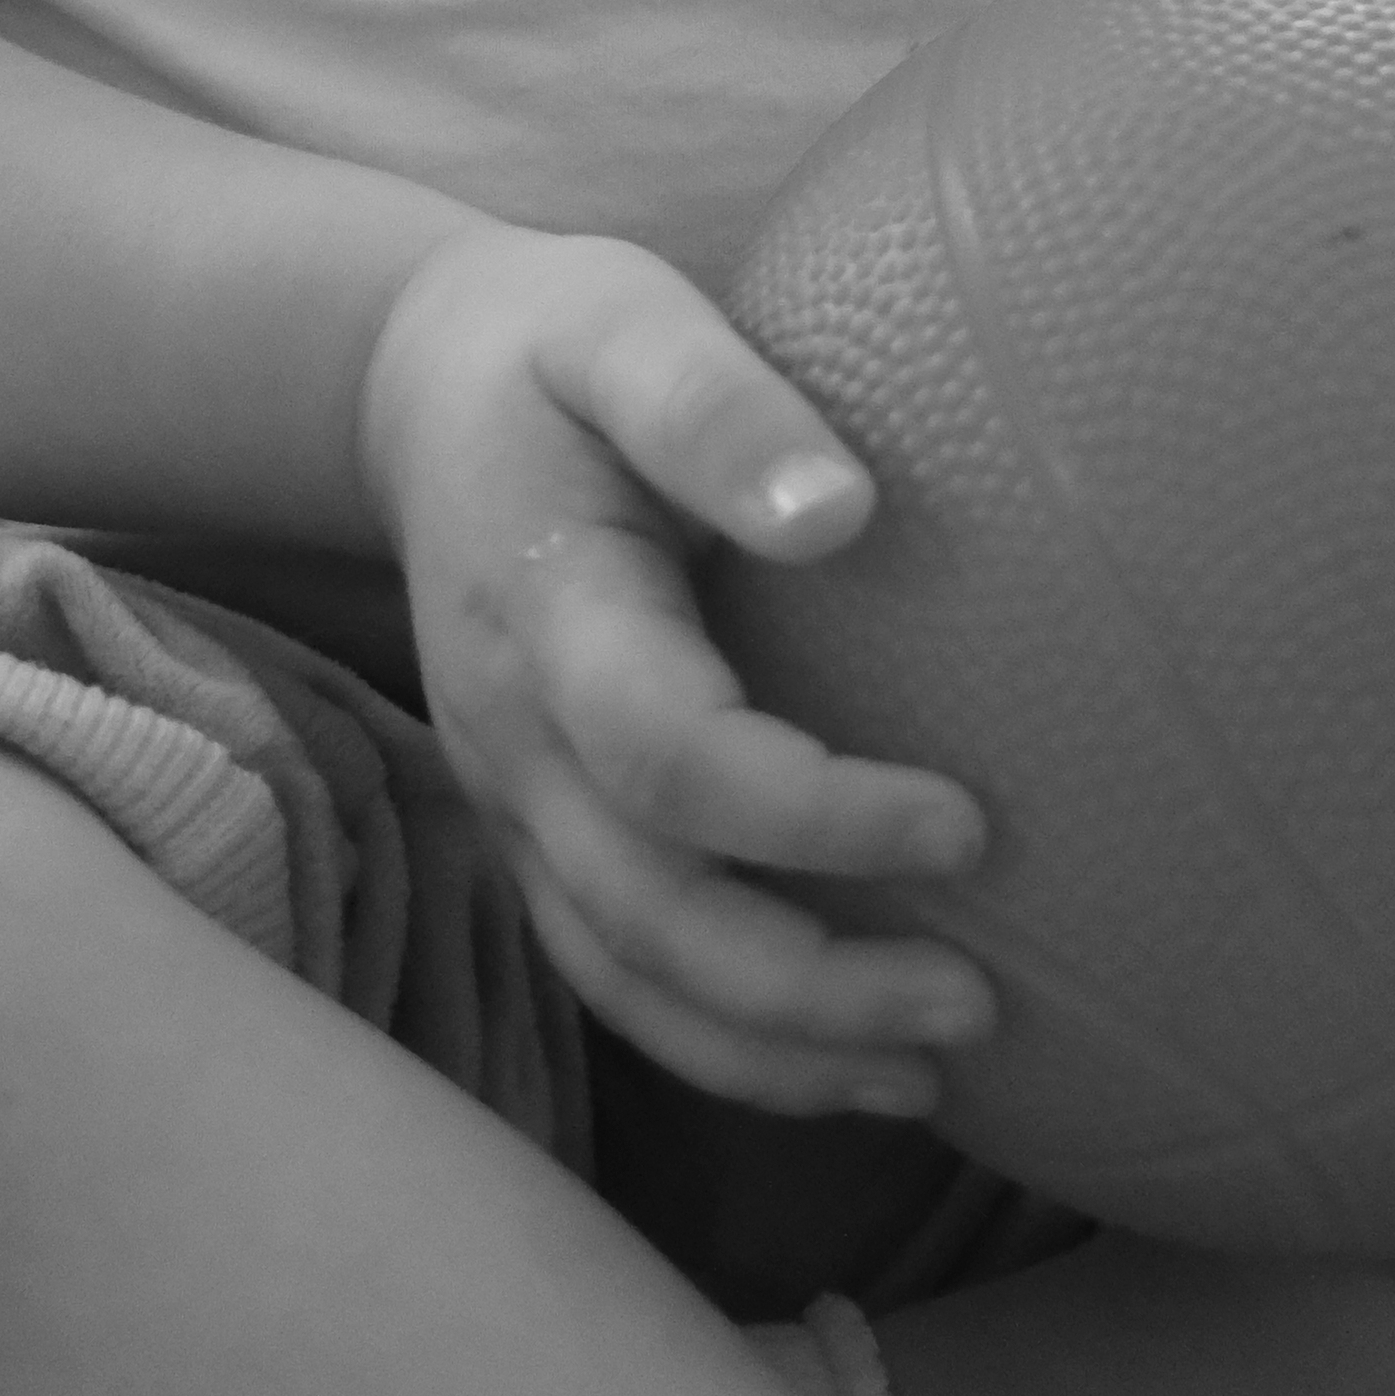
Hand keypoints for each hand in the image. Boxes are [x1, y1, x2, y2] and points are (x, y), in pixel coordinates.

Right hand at [357, 223, 993, 1114]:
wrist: (418, 391)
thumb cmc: (553, 347)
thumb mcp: (625, 321)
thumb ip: (714, 405)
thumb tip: (842, 512)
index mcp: (545, 610)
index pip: (666, 755)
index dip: (810, 815)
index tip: (967, 824)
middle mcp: (513, 736)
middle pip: (644, 911)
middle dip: (806, 986)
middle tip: (976, 1005)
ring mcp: (513, 802)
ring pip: (622, 977)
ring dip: (771, 1050)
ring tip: (930, 1074)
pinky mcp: (533, 835)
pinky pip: (613, 974)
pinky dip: (723, 1046)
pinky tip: (846, 1067)